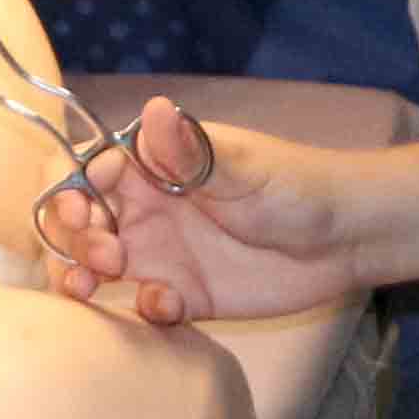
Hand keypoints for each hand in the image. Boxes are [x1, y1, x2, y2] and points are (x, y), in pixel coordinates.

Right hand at [35, 107, 359, 327]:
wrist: (346, 239)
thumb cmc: (296, 186)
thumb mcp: (245, 167)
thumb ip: (193, 151)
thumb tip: (154, 108)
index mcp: (154, 166)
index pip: (90, 173)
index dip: (72, 192)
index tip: (81, 213)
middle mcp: (148, 208)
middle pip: (83, 223)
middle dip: (74, 239)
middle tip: (105, 257)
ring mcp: (163, 253)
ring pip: (99, 266)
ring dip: (82, 276)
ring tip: (90, 289)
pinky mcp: (185, 295)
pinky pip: (145, 305)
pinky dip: (144, 309)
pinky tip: (169, 306)